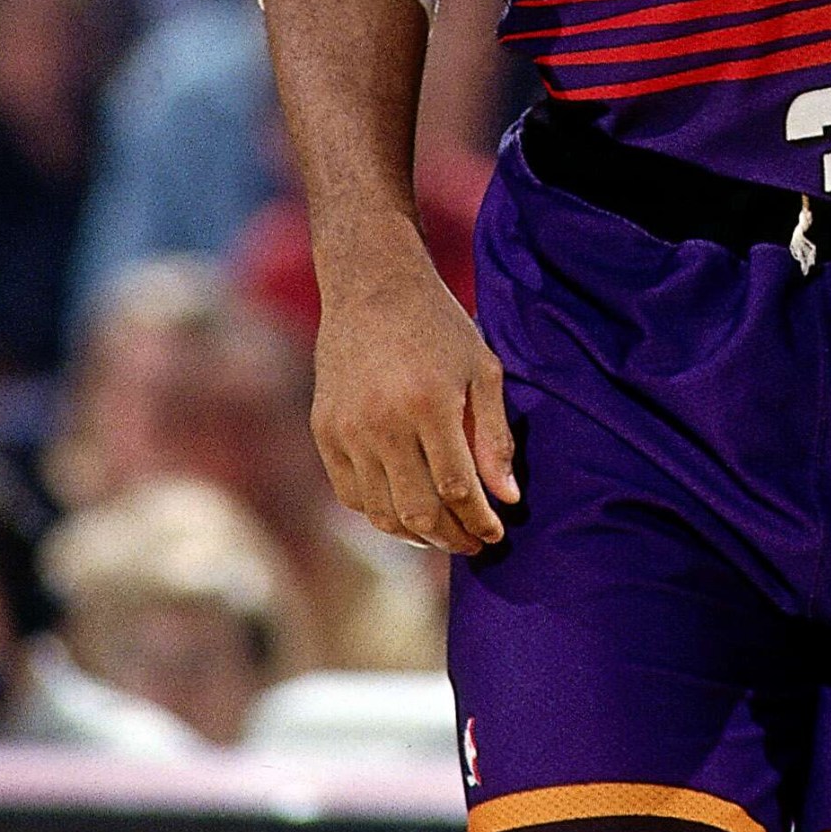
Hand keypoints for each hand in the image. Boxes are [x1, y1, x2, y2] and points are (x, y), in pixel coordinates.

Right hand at [311, 230, 517, 556]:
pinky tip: (406, 513)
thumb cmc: (440, 327)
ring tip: (444, 534)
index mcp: (429, 404)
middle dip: (451, 536)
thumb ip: (495, 436)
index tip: (497, 533)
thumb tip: (506, 498)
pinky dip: (380, 513)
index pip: (457, 487)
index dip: (478, 520)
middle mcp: (382, 423)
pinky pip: (351, 494)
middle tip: (473, 544)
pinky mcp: (324, 432)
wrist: (373, 287)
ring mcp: (346, 431)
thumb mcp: (482, 369)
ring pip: (381, 511)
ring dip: (415, 534)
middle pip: (417, 510)